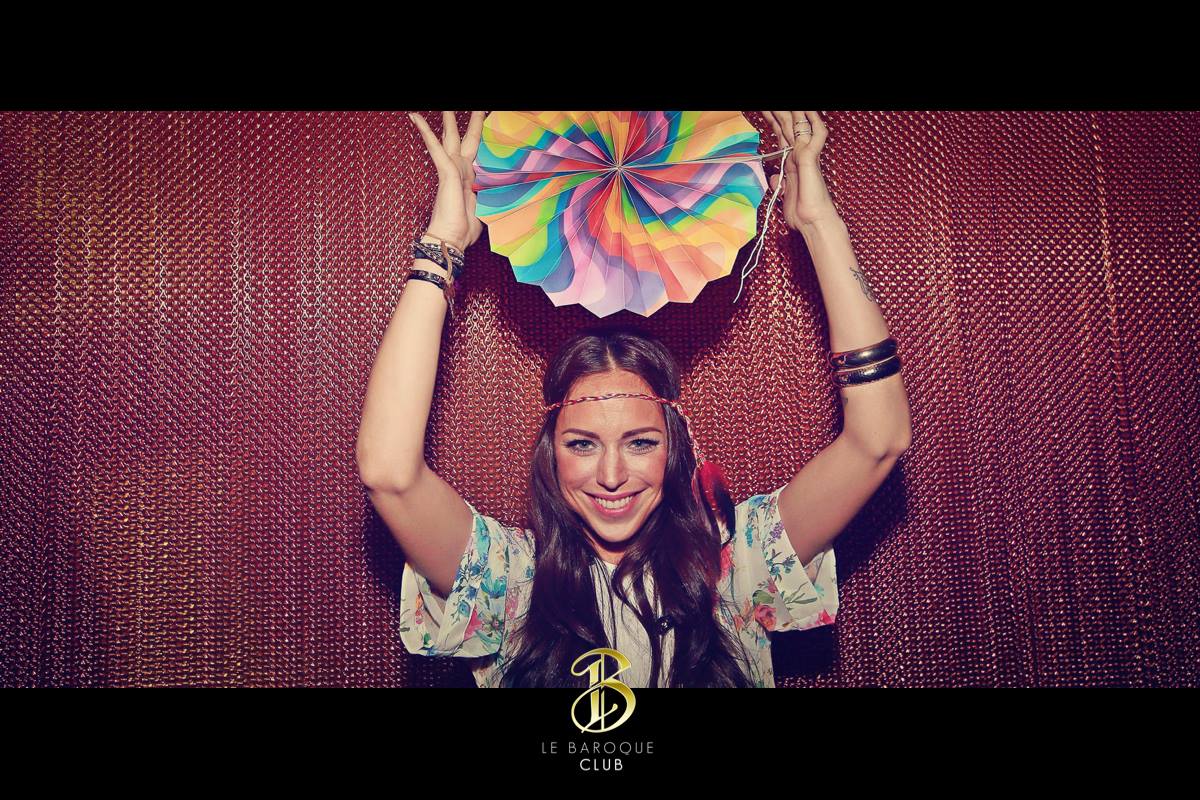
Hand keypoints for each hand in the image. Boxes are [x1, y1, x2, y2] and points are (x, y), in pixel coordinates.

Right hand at [407, 111, 485, 251]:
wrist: (452, 239)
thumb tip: (502, 184)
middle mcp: (461, 169)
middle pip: (464, 137)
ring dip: (448, 119)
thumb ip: (488, 190)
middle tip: (475, 108)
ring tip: (445, 106)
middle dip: (470, 120)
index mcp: (470, 176)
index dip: (481, 136)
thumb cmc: (465, 228)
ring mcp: (452, 169)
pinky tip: (416, 117)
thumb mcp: (485, 205)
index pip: (476, 150)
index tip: (488, 123)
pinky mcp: (446, 172)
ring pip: (449, 136)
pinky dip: (426, 132)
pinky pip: (434, 147)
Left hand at [761, 111, 838, 228]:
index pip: (781, 136)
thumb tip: (775, 176)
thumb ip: (780, 183)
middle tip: (768, 106)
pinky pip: (817, 133)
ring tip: (782, 104)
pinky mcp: (811, 157)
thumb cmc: (801, 212)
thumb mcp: (784, 194)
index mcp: (792, 162)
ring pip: (801, 125)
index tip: (766, 113)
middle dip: (778, 115)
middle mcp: (800, 155)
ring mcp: (807, 155)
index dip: (773, 124)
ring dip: (793, 112)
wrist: (812, 221)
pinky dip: (814, 120)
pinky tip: (808, 110)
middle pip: (787, 127)